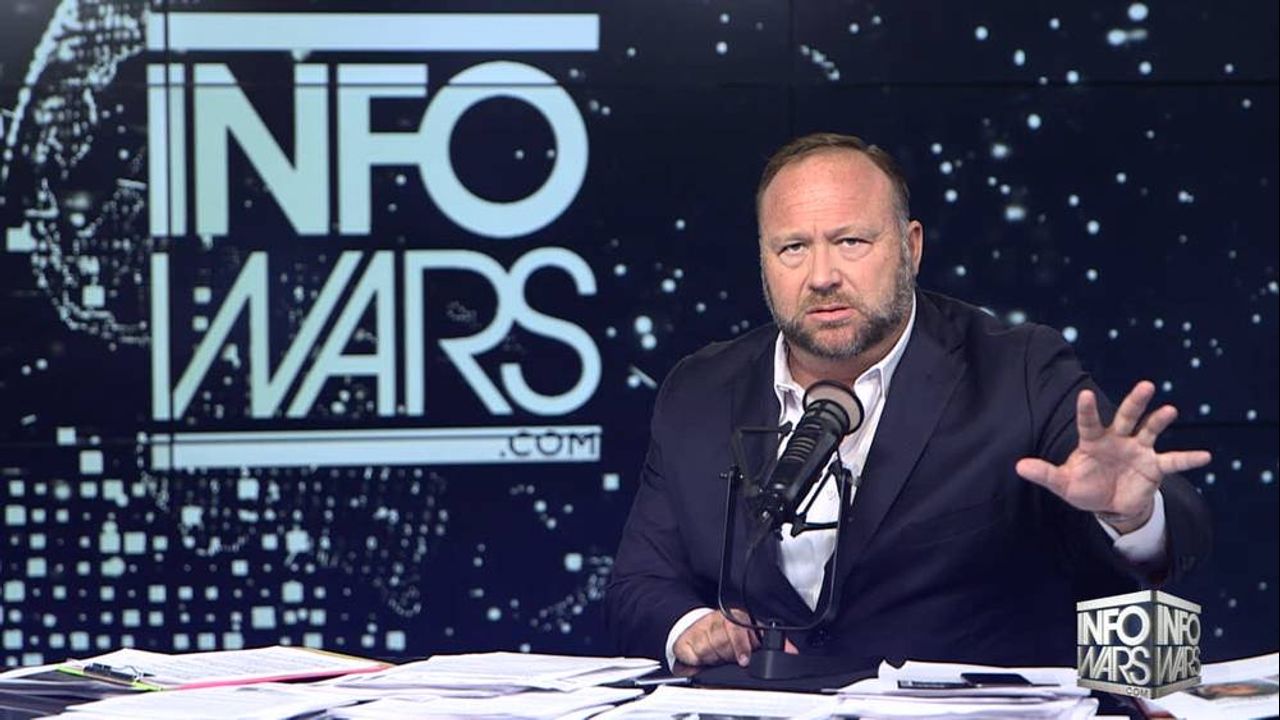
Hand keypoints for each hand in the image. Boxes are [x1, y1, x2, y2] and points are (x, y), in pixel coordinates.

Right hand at [672, 609, 796, 667]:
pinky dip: (698, 661)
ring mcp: (702, 629)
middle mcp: (719, 621)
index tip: (743, 660)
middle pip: (725, 642)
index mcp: (737, 619)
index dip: (742, 645)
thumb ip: (772, 644)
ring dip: (714, 658)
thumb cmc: (725, 637)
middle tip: (728, 657)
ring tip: (717, 656)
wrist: (694, 633)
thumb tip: (791, 652)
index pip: (740, 628)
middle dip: (728, 655)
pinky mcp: (687, 641)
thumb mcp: (750, 638)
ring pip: (711, 649)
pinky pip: (694, 655)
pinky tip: (702, 657)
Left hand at [1015, 381, 1210, 533]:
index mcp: (1093, 441)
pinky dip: (1188, 459)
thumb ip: (1044, 474)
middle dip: (1135, 402)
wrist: (1109, 505)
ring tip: (1170, 410)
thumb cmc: (1084, 487)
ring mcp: (1138, 450)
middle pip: (1126, 416)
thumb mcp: (1063, 484)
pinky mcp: (1154, 467)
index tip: (1083, 393)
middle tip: (1145, 385)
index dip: (1086, 409)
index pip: (1089, 422)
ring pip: (1150, 430)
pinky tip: (1206, 456)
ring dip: (1159, 420)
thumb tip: (1019, 467)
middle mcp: (1118, 439)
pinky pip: (1173, 461)